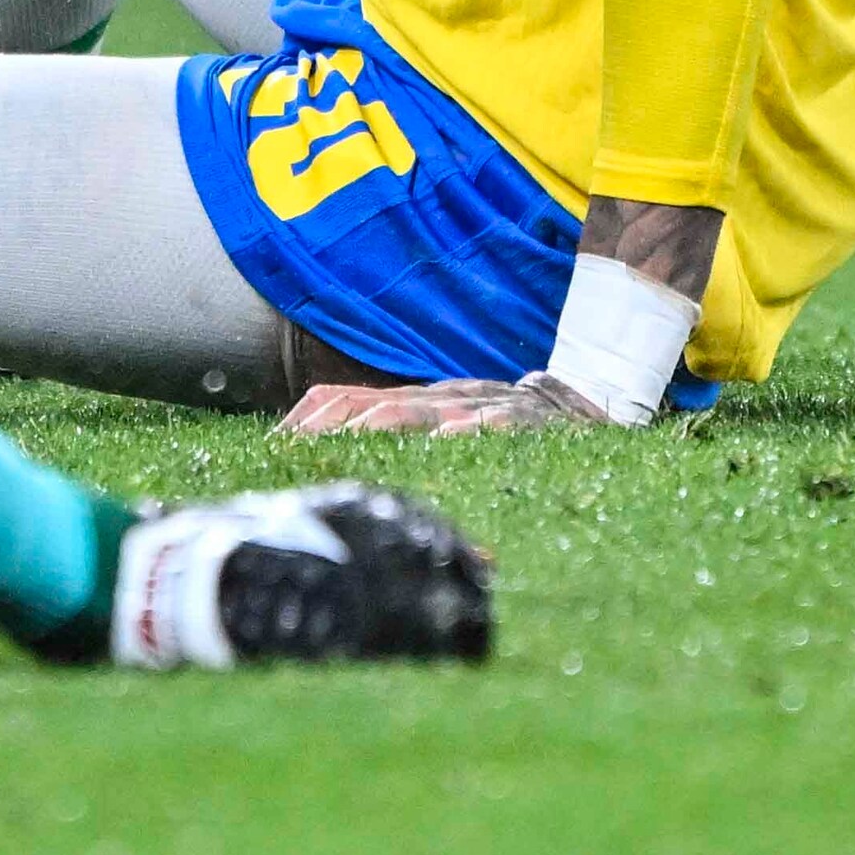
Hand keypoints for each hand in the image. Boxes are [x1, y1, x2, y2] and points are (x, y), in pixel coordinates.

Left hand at [276, 376, 624, 437]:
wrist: (581, 407)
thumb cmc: (496, 429)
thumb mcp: (436, 431)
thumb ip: (389, 438)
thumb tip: (317, 458)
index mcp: (416, 401)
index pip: (350, 397)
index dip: (312, 416)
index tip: (274, 446)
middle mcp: (443, 396)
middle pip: (380, 403)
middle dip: (339, 422)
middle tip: (301, 446)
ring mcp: (485, 403)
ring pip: (432, 407)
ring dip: (394, 419)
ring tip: (362, 433)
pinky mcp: (529, 419)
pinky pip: (499, 420)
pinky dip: (474, 427)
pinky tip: (452, 438)